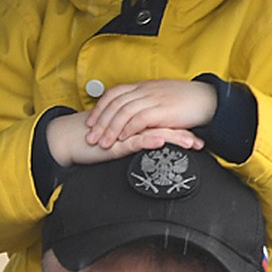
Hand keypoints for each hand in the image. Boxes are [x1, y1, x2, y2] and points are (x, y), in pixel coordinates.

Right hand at [47, 110, 202, 166]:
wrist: (71, 139)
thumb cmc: (95, 141)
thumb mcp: (120, 143)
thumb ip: (136, 143)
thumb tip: (152, 148)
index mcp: (137, 123)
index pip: (164, 124)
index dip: (182, 129)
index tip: (199, 138)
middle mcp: (134, 125)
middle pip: (164, 126)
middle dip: (184, 134)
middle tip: (200, 142)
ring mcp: (125, 132)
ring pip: (153, 132)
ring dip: (173, 137)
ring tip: (189, 142)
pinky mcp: (116, 141)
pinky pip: (134, 140)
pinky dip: (148, 140)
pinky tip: (159, 141)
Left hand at [85, 79, 216, 149]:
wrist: (208, 99)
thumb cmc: (186, 101)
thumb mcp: (160, 96)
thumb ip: (144, 102)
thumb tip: (130, 113)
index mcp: (143, 86)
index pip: (113, 94)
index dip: (100, 108)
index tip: (90, 122)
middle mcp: (146, 90)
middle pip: (114, 104)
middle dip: (100, 122)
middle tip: (91, 137)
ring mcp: (154, 99)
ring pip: (124, 112)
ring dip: (111, 129)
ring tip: (103, 143)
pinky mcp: (163, 110)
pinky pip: (140, 119)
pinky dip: (129, 129)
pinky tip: (123, 139)